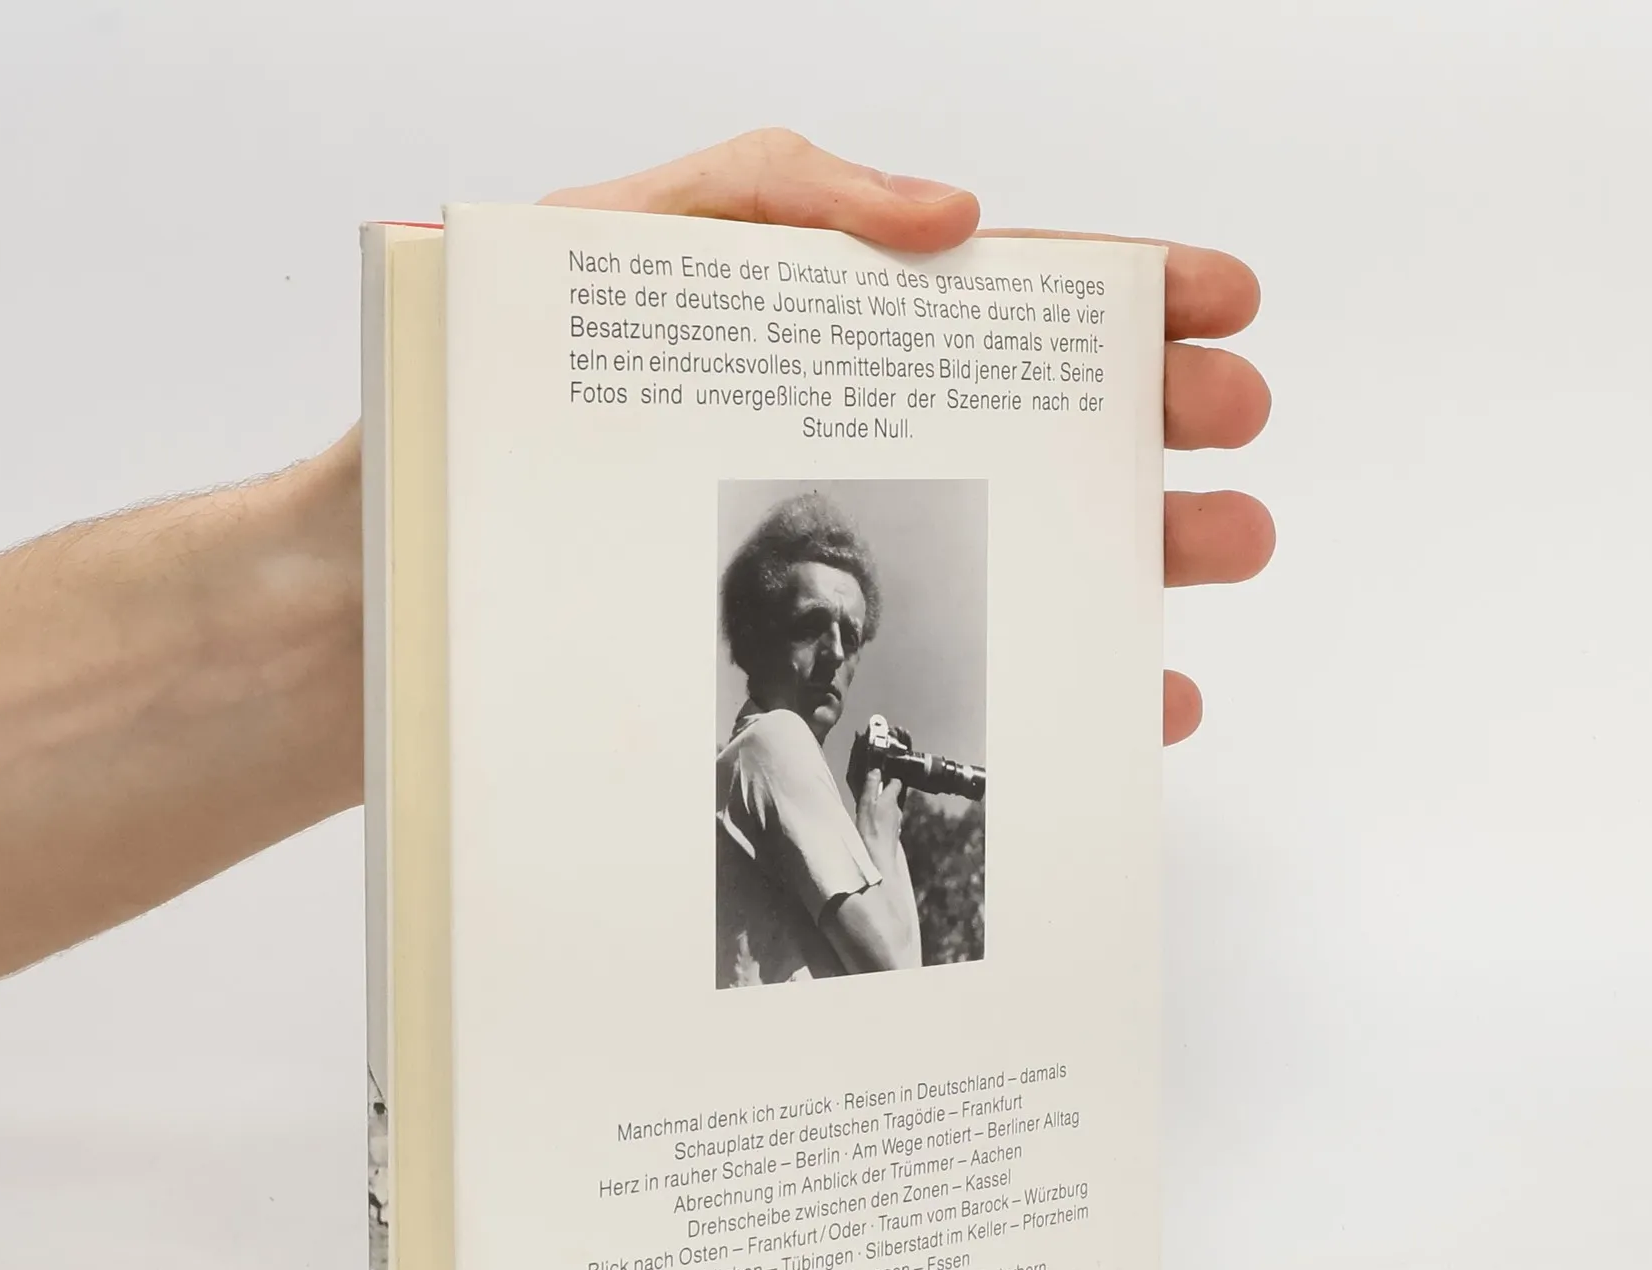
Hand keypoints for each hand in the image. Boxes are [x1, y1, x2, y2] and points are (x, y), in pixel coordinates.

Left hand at [544, 129, 1272, 746]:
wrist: (417, 553)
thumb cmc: (512, 388)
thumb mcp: (636, 240)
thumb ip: (786, 194)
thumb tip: (958, 217)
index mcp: (840, 330)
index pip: (1010, 301)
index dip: (1128, 294)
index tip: (1223, 300)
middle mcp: (868, 443)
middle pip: (1049, 423)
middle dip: (1160, 419)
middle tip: (1234, 427)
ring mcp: (859, 558)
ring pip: (1038, 548)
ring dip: (1147, 549)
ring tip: (1226, 542)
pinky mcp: (830, 667)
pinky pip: (978, 677)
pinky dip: (1075, 686)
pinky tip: (1142, 693)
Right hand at [854, 764, 907, 866]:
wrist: (878, 858)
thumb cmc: (870, 832)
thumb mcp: (866, 804)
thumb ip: (871, 787)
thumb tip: (876, 772)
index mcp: (890, 800)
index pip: (896, 783)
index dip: (890, 779)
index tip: (881, 778)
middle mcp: (897, 810)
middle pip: (893, 798)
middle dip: (884, 795)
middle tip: (871, 797)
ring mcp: (897, 823)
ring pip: (891, 811)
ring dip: (883, 810)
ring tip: (870, 813)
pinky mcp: (893, 835)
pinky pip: (889, 823)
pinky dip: (883, 822)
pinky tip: (874, 827)